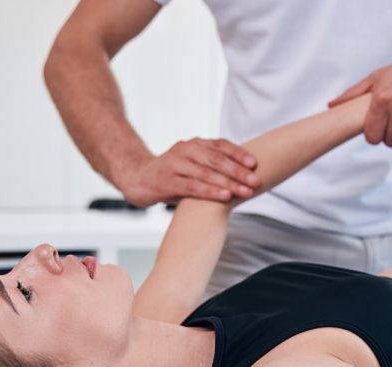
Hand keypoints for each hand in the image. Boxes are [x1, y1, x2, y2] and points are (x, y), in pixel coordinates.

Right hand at [120, 138, 259, 206]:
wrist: (136, 177)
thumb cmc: (172, 175)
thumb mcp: (192, 166)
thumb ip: (211, 167)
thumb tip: (243, 177)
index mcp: (194, 144)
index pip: (220, 145)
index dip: (238, 154)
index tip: (254, 164)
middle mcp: (185, 150)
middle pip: (216, 159)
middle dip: (238, 171)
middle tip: (255, 181)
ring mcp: (174, 164)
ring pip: (206, 172)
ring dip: (228, 182)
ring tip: (245, 191)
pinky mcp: (166, 180)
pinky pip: (192, 186)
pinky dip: (210, 191)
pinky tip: (225, 196)